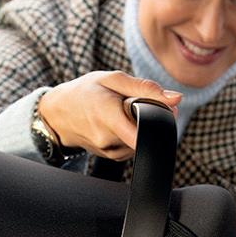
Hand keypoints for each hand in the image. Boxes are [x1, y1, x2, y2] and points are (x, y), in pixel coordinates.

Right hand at [38, 72, 181, 159]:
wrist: (59, 114)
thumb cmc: (84, 92)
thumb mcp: (112, 79)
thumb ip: (146, 88)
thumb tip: (176, 99)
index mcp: (107, 114)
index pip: (142, 133)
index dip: (159, 121)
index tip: (163, 110)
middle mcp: (108, 138)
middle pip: (146, 132)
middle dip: (148, 117)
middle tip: (132, 104)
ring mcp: (109, 151)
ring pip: (141, 139)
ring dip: (139, 126)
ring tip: (120, 113)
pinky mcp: (112, 157)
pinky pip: (133, 145)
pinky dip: (132, 134)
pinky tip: (117, 124)